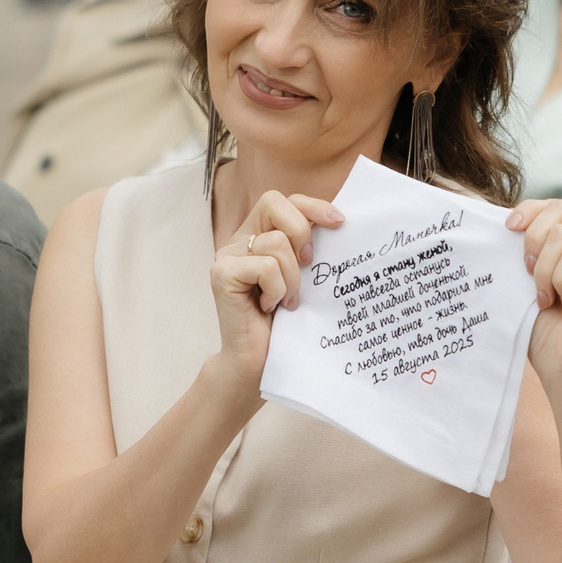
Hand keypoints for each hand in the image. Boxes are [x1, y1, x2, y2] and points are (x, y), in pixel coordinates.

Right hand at [208, 190, 342, 392]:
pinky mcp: (222, 274)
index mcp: (258, 235)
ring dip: (291, 276)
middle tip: (307, 264)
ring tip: (287, 300)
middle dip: (301, 231)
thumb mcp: (303, 277)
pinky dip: (277, 289)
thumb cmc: (284, 323)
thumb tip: (338, 221)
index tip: (340, 223)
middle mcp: (239, 240)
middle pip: (274, 203)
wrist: (258, 362)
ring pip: (275, 242)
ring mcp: (227, 255)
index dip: (313, 205)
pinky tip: (269, 306)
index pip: (284, 200)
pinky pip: (265, 267)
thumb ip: (308, 249)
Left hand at [507, 200, 561, 402]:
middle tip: (525, 271)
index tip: (506, 229)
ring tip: (545, 299)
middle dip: (531, 234)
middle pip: (559, 208)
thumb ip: (517, 258)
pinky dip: (559, 278)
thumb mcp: (521, 290)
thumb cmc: (544, 339)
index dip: (527, 210)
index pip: (550, 209)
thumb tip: (498, 225)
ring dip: (543, 269)